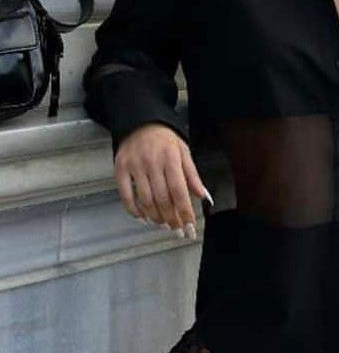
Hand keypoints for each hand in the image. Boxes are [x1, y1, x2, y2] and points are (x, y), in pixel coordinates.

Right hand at [114, 123, 213, 238]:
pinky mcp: (120, 169)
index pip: (179, 192)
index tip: (190, 229)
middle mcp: (152, 163)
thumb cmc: (165, 139)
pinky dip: (134, 210)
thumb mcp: (184, 152)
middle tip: (178, 230)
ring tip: (163, 224)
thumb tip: (204, 197)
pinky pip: (126, 195)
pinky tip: (143, 218)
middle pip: (162, 200)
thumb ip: (193, 176)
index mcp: (171, 159)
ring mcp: (134, 166)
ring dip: (155, 217)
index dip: (185, 213)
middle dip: (172, 219)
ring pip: (145, 200)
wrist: (140, 121)